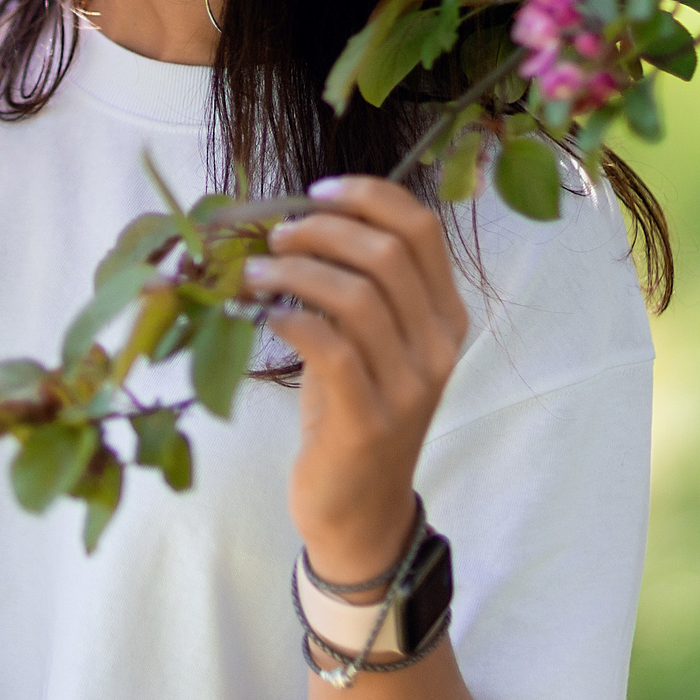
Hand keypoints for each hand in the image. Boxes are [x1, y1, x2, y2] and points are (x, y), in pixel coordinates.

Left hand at [240, 175, 467, 585]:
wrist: (357, 507)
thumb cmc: (350, 411)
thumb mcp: (364, 342)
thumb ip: (354, 286)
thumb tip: (300, 218)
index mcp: (445, 317)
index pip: (421, 229)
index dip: (368, 196)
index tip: (315, 191)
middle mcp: (439, 347)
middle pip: (387, 254)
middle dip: (322, 230)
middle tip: (275, 235)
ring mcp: (411, 386)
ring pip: (358, 296)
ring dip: (296, 272)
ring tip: (254, 272)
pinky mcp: (371, 421)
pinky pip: (332, 348)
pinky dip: (291, 319)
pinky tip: (262, 315)